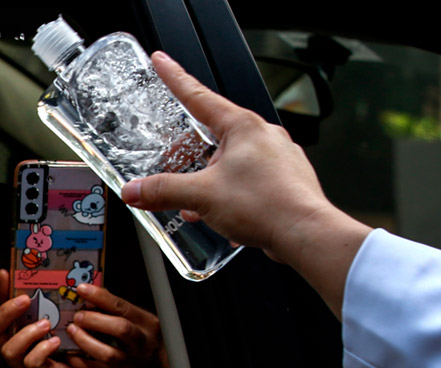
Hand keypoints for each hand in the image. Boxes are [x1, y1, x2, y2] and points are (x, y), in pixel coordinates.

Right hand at [0, 270, 88, 367]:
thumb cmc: (71, 344)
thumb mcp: (60, 319)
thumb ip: (51, 302)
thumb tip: (51, 276)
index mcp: (15, 332)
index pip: (0, 308)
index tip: (5, 273)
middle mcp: (14, 348)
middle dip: (5, 312)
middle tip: (26, 299)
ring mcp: (23, 365)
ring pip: (9, 350)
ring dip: (26, 333)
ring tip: (46, 324)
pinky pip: (31, 363)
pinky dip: (42, 350)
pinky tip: (56, 341)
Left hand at [65, 284, 169, 367]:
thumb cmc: (146, 340)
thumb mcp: (142, 321)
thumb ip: (120, 310)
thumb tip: (92, 295)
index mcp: (147, 324)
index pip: (123, 307)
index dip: (101, 297)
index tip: (82, 289)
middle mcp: (141, 343)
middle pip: (120, 329)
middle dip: (95, 320)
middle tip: (77, 316)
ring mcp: (131, 363)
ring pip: (108, 354)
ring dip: (85, 341)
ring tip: (72, 331)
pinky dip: (80, 361)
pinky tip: (70, 353)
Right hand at [120, 52, 370, 315]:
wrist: (305, 233)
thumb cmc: (265, 205)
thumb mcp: (201, 196)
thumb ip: (163, 191)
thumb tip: (135, 190)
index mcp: (243, 127)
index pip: (199, 96)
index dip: (175, 78)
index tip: (161, 62)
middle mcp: (263, 136)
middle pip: (214, 134)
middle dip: (190, 151)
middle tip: (172, 164)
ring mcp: (277, 158)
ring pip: (232, 160)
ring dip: (210, 178)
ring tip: (197, 200)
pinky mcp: (285, 180)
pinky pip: (249, 179)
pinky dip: (230, 192)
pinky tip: (221, 213)